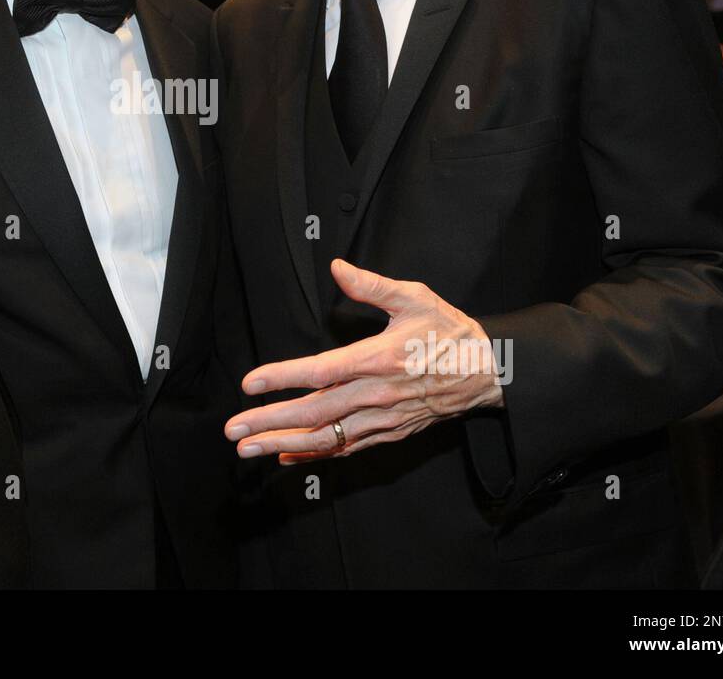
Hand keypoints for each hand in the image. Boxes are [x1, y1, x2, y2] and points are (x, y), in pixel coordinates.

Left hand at [224, 259, 503, 463]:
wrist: (489, 371)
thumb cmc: (449, 331)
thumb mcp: (414, 297)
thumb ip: (372, 285)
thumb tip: (337, 267)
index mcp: (377, 359)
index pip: (320, 371)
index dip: (282, 378)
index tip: (249, 384)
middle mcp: (376, 394)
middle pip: (315, 414)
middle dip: (270, 423)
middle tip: (233, 430)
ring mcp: (383, 419)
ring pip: (327, 439)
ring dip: (285, 445)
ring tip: (249, 448)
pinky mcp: (391, 433)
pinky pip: (348, 449)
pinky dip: (316, 456)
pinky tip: (289, 456)